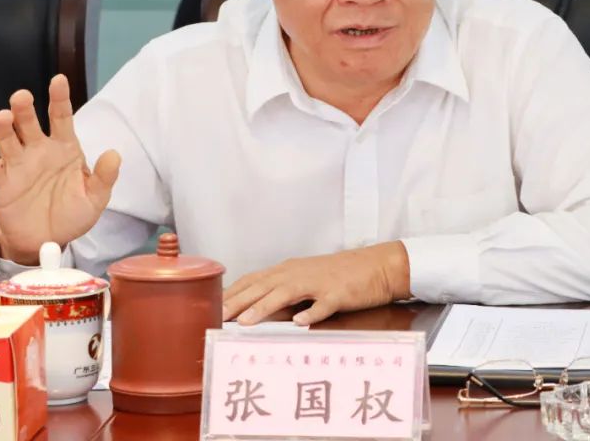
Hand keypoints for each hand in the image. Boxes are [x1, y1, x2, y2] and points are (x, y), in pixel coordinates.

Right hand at [0, 74, 120, 264]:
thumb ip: (104, 176)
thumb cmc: (72, 213)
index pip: (61, 117)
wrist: (48, 241)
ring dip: (2, 127)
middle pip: (28, 122)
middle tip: (22, 97)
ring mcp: (17, 165)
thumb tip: (114, 154)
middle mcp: (38, 150)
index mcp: (63, 148)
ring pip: (6, 138)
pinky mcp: (0, 184)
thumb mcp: (95, 197)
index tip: (59, 80)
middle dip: (23, 108)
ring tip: (3, 118)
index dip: (59, 98)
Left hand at [222, 242, 410, 326]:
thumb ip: (284, 293)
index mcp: (289, 270)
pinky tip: (301, 323)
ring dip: (265, 306)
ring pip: (287, 293)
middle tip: (217, 316)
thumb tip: (257, 311)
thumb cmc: (341, 275)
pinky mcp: (339, 293)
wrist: (377, 266)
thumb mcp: (307, 280)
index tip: (212, 306)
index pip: (253, 280)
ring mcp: (319, 282)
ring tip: (246, 322)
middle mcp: (299, 273)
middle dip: (238, 301)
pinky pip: (324, 304)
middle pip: (263, 285)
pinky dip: (312, 313)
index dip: (232, 293)